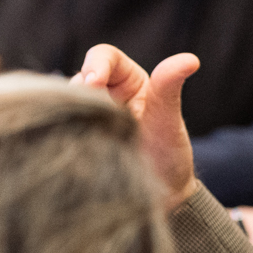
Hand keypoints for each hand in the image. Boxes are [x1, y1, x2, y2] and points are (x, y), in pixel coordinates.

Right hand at [73, 44, 198, 207]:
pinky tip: (72, 143)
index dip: (95, 64)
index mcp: (128, 81)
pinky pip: (61, 127)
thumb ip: (170, 87)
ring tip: (82, 130)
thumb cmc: (169, 153)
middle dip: (79, 90)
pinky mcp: (77, 138)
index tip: (94, 82)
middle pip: (80, 78)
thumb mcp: (168, 118)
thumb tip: (191, 59)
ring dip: (70, 112)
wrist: (160, 196)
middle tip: (83, 108)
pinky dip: (62, 130)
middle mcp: (105, 95)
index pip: (104, 57)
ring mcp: (89, 116)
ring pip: (67, 103)